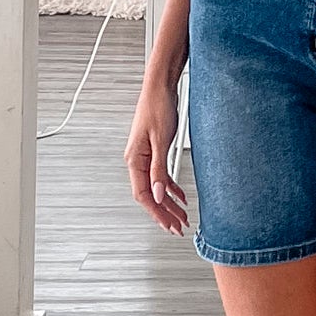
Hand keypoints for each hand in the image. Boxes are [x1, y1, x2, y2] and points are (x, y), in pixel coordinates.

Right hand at [125, 80, 188, 234]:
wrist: (160, 88)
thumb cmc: (157, 107)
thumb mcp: (160, 141)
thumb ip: (159, 170)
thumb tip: (157, 194)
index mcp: (134, 159)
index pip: (142, 194)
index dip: (156, 212)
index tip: (168, 225)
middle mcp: (137, 160)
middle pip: (149, 195)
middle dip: (164, 213)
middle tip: (178, 227)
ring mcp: (145, 156)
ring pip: (155, 187)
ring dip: (168, 203)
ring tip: (182, 216)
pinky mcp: (154, 151)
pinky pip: (161, 175)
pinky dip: (170, 187)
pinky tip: (180, 196)